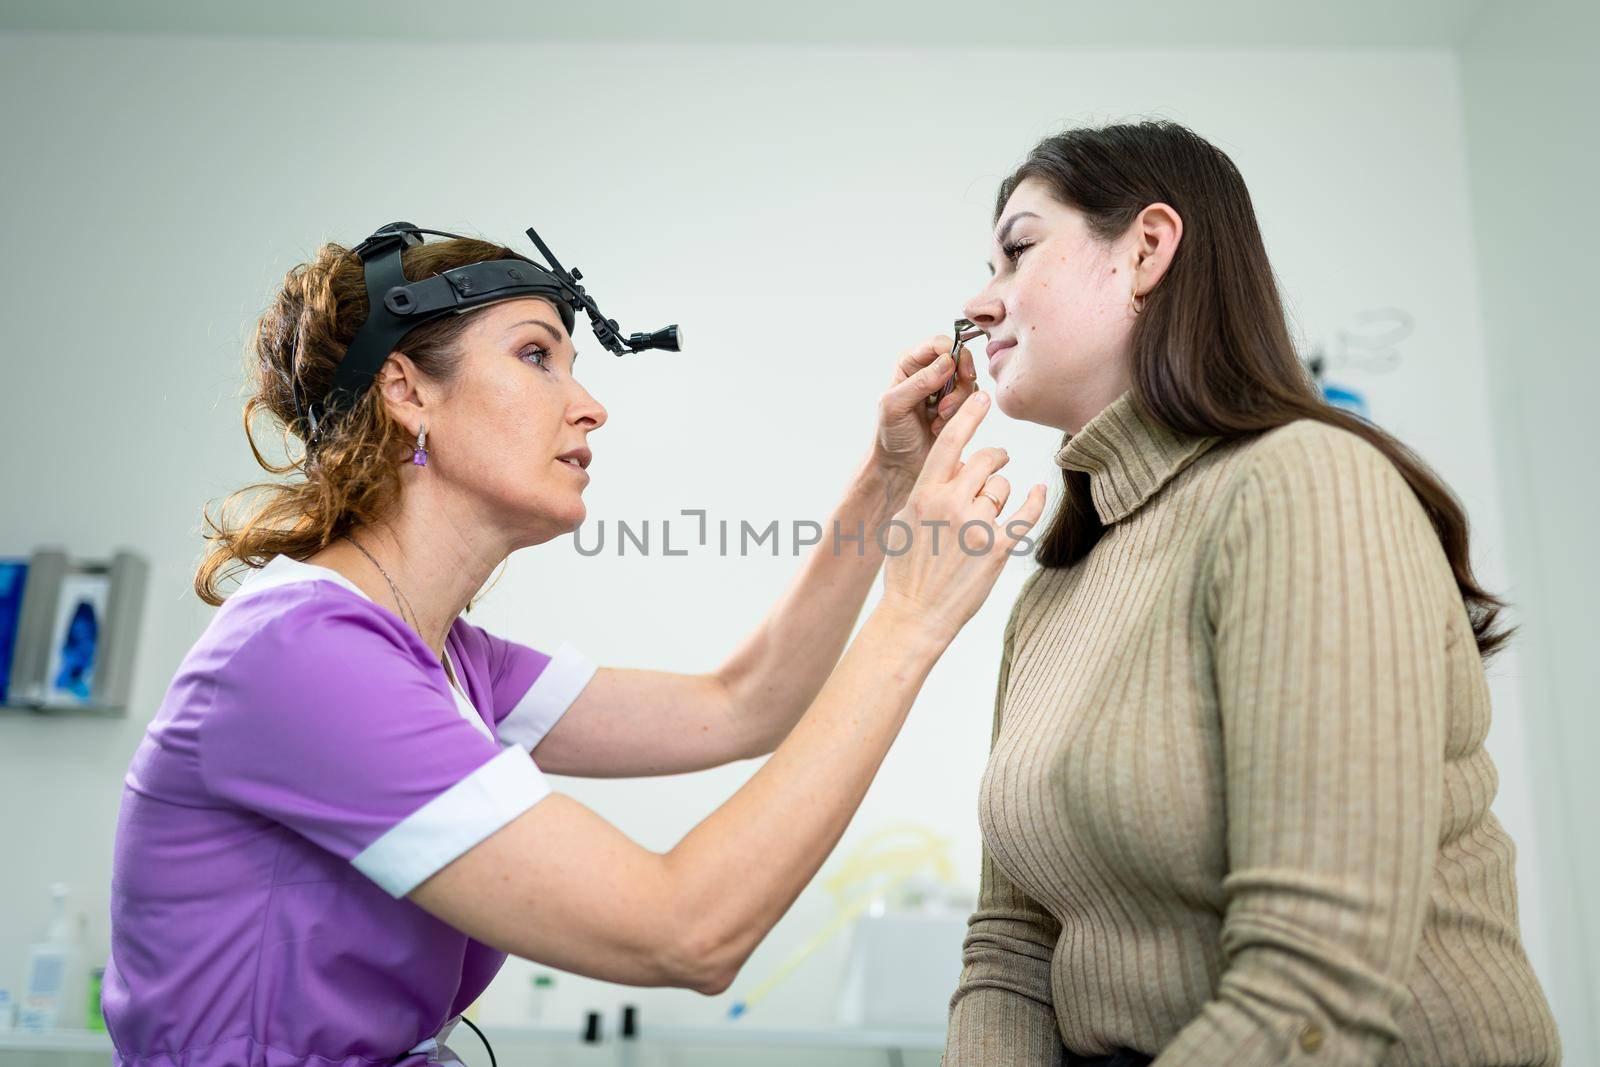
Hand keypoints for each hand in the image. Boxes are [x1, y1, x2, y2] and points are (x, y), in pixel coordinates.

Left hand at [872, 334, 980, 483]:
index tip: (958, 372)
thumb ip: (919, 382)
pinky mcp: (956, 405)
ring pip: (968, 381)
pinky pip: (972, 399)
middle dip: (959, 382)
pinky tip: (941, 426)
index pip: (938, 344)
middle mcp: (928, 371)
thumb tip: (947, 361)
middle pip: (959, 360)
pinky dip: (961, 414)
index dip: (953, 353)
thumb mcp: (896, 405)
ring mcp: (944, 388)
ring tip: (938, 419)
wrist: (900, 464)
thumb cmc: (891, 435)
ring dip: (957, 402)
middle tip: (947, 405)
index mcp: (909, 364)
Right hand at [879, 390, 1046, 644]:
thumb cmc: (907, 568)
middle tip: (996, 463)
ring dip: (1000, 495)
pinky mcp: (998, 547)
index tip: (981, 395)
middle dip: (994, 459)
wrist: (915, 613)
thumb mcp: (907, 520)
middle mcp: (951, 503)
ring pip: (1003, 488)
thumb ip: (930, 491)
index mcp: (924, 493)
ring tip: (984, 517)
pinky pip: (1026, 513)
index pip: (950, 442)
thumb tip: (954, 469)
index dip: (968, 415)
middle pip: (986, 460)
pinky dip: (1034, 501)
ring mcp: (976, 525)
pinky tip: (1038, 493)